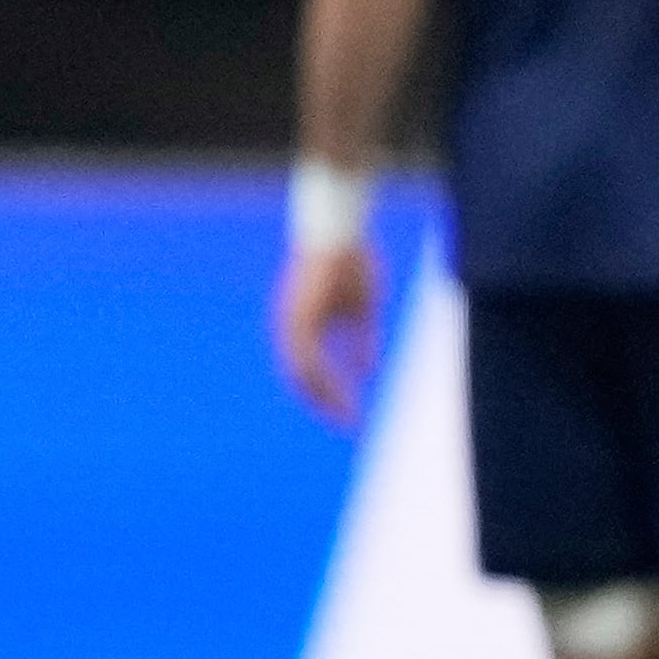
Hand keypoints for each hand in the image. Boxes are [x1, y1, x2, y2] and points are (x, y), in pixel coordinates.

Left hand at [276, 237, 380, 425]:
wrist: (340, 235)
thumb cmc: (351, 264)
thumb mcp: (362, 312)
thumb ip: (362, 342)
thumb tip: (368, 372)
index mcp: (303, 325)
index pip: (309, 369)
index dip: (328, 391)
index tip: (348, 410)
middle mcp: (290, 327)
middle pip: (301, 377)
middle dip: (324, 402)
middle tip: (346, 423)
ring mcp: (290, 322)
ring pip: (301, 372)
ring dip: (324, 396)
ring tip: (345, 416)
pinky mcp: (298, 317)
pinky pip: (307, 357)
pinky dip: (323, 378)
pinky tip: (340, 393)